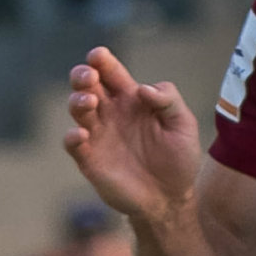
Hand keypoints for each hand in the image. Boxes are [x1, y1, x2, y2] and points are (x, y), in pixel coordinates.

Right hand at [63, 46, 201, 226]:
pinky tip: (81, 134)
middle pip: (87, 85)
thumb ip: (169, 100)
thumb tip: (143, 89)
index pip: (111, 73)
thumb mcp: (183, 125)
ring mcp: (98, 135)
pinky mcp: (89, 159)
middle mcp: (110, 113)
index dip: (102, 61)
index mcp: (131, 99)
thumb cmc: (178, 159)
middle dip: (82, 75)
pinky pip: (72, 143)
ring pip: (77, 109)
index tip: (98, 56)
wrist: (170, 199)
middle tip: (88, 76)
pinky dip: (72, 136)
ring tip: (89, 102)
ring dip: (77, 101)